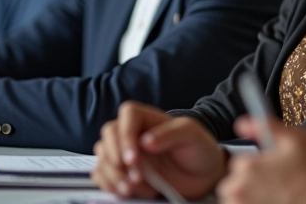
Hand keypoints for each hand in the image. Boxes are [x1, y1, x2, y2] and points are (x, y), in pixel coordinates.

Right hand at [92, 100, 227, 199]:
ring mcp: (127, 154)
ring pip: (103, 156)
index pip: (128, 113)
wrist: (203, 176)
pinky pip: (102, 176)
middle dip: (116, 158)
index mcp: (150, 119)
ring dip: (112, 174)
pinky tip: (124, 192)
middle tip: (135, 177)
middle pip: (109, 134)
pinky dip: (108, 185)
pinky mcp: (123, 174)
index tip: (134, 158)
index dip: (125, 133)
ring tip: (132, 189)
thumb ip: (172, 133)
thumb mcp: (192, 135)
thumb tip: (145, 141)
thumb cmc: (199, 149)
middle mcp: (135, 134)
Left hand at [216, 116, 305, 203]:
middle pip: (231, 186)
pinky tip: (275, 201)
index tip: (273, 165)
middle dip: (247, 183)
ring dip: (248, 199)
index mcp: (248, 167)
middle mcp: (241, 191)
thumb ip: (264, 126)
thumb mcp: (294, 137)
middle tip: (273, 182)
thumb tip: (241, 122)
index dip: (256, 162)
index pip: (238, 162)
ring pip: (236, 202)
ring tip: (273, 195)